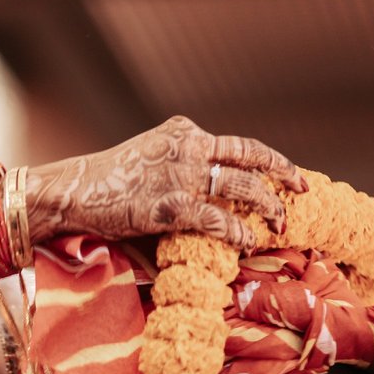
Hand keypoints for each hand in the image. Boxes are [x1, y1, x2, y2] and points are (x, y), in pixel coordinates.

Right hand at [26, 117, 305, 250]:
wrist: (73, 190)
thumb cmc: (106, 183)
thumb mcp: (148, 159)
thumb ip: (181, 166)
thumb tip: (212, 195)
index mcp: (183, 131)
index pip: (238, 144)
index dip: (270, 160)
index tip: (291, 175)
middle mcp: (188, 146)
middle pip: (251, 157)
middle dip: (283, 176)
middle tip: (301, 193)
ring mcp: (181, 175)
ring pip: (242, 186)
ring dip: (267, 206)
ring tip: (279, 224)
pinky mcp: (171, 205)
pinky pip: (218, 219)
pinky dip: (239, 231)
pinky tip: (250, 241)